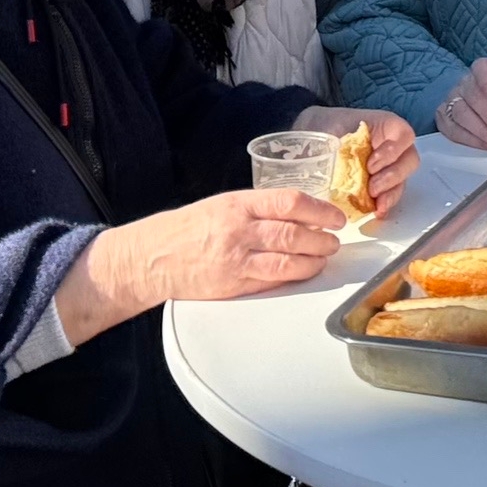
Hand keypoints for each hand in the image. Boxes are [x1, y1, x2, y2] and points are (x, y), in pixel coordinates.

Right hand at [54, 188, 343, 344]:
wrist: (150, 257)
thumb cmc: (187, 228)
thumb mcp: (223, 204)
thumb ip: (258, 208)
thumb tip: (298, 213)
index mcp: (238, 204)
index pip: (290, 201)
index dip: (320, 209)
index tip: (335, 215)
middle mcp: (239, 230)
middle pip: (294, 232)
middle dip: (322, 237)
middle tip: (335, 239)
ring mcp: (236, 259)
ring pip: (288, 260)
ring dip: (313, 260)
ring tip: (324, 257)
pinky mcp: (233, 284)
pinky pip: (271, 281)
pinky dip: (293, 277)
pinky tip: (303, 272)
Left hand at [293, 104, 421, 211]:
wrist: (309, 138)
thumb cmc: (323, 127)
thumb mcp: (330, 127)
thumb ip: (336, 140)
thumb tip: (333, 160)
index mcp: (384, 126)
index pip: (403, 135)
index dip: (393, 151)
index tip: (371, 164)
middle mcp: (390, 146)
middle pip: (409, 160)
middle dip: (393, 176)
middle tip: (372, 186)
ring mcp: (385, 167)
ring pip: (402, 180)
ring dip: (391, 193)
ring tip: (375, 202)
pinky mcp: (378, 186)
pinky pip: (390, 195)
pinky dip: (385, 204)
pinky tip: (376, 211)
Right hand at [435, 60, 486, 150]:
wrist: (474, 104)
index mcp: (485, 70)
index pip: (482, 68)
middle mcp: (466, 82)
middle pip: (474, 95)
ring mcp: (452, 99)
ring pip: (462, 113)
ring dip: (483, 131)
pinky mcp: (443, 117)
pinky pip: (453, 129)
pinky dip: (472, 139)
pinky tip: (486, 145)